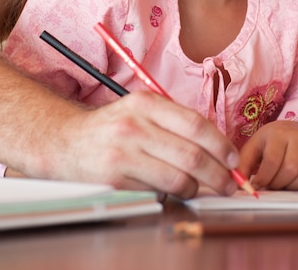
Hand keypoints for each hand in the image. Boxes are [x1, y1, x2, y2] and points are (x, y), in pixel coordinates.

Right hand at [14, 90, 239, 198]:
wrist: (64, 142)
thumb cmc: (112, 127)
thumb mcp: (141, 110)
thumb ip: (174, 121)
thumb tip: (217, 144)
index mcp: (146, 103)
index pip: (195, 123)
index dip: (220, 144)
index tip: (233, 158)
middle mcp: (135, 125)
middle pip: (191, 153)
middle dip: (218, 173)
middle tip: (229, 183)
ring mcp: (123, 152)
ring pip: (178, 176)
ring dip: (198, 188)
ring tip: (204, 189)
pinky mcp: (114, 178)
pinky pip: (156, 190)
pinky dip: (174, 194)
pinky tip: (179, 192)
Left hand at [238, 121, 297, 190]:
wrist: (292, 133)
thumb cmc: (269, 144)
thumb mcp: (253, 148)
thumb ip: (243, 164)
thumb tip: (236, 184)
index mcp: (279, 134)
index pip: (273, 160)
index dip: (263, 178)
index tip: (257, 186)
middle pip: (291, 169)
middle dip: (277, 184)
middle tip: (270, 186)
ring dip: (293, 187)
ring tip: (283, 184)